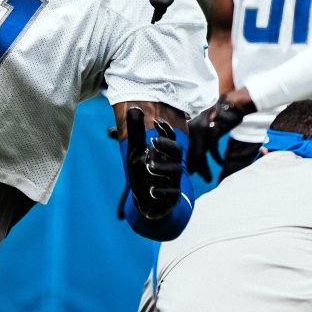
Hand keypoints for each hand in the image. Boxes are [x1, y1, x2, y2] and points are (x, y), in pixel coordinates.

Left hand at [124, 106, 183, 220]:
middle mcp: (172, 164)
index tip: (157, 121)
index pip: (170, 137)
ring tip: (148, 166)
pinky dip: (162, 192)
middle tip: (152, 141)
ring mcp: (173, 181)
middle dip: (166, 145)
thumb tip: (134, 108)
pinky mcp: (171, 198)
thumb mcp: (136, 152)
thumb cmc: (143, 173)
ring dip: (162, 167)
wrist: (147, 203)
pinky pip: (172, 195)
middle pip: (177, 151)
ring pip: (175, 172)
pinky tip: (151, 190)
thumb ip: (136, 134)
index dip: (165, 129)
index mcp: (164, 152)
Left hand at [185, 97, 249, 181]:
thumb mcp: (209, 127)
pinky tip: (220, 163)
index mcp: (191, 127)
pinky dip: (216, 157)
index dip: (190, 161)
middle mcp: (194, 127)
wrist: (234, 104)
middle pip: (192, 152)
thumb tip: (199, 155)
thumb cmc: (222, 117)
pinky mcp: (213, 129)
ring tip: (208, 177)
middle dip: (197, 168)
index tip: (193, 172)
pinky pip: (212, 148)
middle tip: (203, 179)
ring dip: (205, 167)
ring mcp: (203, 128)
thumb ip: (203, 139)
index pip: (188, 148)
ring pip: (200, 153)